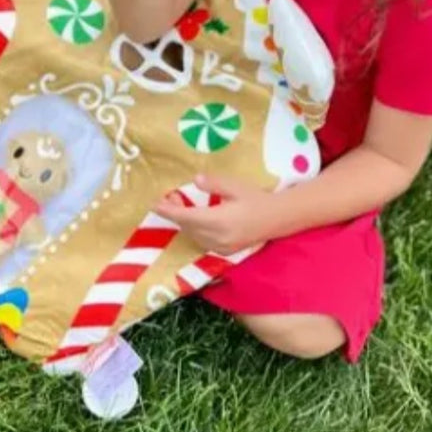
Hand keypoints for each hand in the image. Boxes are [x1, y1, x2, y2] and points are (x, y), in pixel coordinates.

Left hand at [153, 173, 281, 254]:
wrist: (277, 219)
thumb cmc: (256, 199)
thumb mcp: (235, 187)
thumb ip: (214, 184)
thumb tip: (195, 179)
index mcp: (219, 221)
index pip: (186, 217)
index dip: (168, 211)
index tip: (155, 204)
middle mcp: (217, 238)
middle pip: (187, 227)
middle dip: (175, 213)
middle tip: (171, 196)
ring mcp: (221, 247)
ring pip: (193, 235)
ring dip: (184, 222)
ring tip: (181, 204)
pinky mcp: (225, 251)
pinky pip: (202, 240)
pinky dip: (194, 229)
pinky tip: (195, 218)